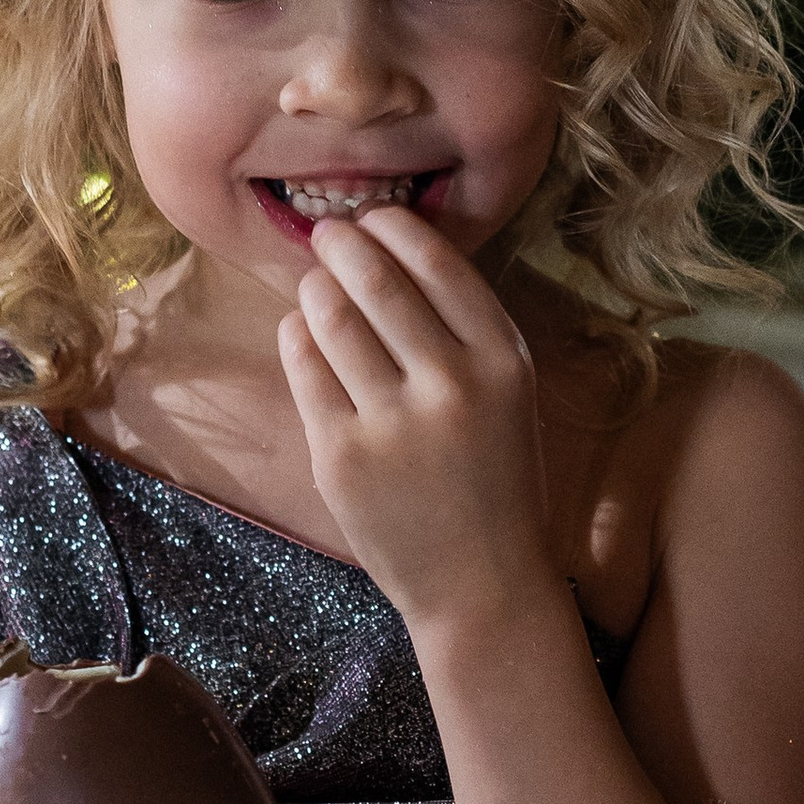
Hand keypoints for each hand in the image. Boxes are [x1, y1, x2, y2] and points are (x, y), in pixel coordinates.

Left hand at [277, 205, 552, 635]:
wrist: (482, 583)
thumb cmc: (494, 477)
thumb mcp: (508, 392)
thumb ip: (462, 328)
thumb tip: (388, 247)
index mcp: (503, 359)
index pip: (438, 261)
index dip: (394, 226)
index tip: (374, 219)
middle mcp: (451, 384)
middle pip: (375, 279)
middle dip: (341, 244)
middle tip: (328, 235)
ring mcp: (392, 422)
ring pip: (331, 316)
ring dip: (315, 287)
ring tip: (316, 285)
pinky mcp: (342, 455)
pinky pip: (303, 367)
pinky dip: (296, 336)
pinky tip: (302, 334)